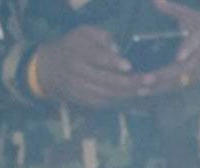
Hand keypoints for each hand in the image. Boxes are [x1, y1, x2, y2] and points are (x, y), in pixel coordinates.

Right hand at [29, 27, 151, 107]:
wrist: (50, 68)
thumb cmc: (74, 46)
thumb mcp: (83, 33)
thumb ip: (101, 37)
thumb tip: (118, 49)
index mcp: (77, 51)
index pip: (96, 58)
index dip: (112, 62)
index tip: (128, 66)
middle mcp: (77, 71)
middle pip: (106, 80)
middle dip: (130, 82)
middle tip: (150, 81)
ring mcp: (79, 88)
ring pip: (108, 94)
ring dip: (129, 93)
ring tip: (146, 89)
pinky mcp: (82, 100)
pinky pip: (104, 102)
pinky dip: (120, 100)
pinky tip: (134, 96)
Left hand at [150, 0, 199, 92]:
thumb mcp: (193, 16)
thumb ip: (174, 10)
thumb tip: (156, 1)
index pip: (195, 46)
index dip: (188, 50)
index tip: (179, 57)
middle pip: (182, 69)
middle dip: (163, 76)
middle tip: (145, 79)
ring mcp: (198, 73)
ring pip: (177, 81)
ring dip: (159, 87)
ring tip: (141, 90)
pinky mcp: (194, 81)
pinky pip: (175, 86)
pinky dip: (161, 89)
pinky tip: (145, 92)